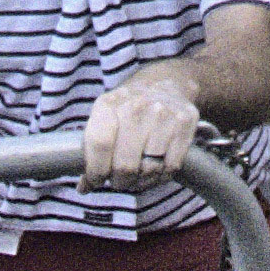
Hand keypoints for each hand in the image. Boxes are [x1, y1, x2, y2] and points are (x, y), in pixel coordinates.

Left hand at [81, 73, 203, 186]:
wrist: (165, 83)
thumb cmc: (129, 108)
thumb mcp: (105, 118)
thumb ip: (92, 150)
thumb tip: (84, 187)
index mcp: (109, 104)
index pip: (99, 145)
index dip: (96, 171)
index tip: (96, 181)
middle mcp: (136, 107)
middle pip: (124, 165)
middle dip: (119, 181)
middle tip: (120, 180)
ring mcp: (163, 114)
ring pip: (148, 170)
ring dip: (141, 182)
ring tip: (137, 177)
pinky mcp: (184, 123)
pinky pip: (170, 166)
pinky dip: (161, 176)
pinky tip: (155, 170)